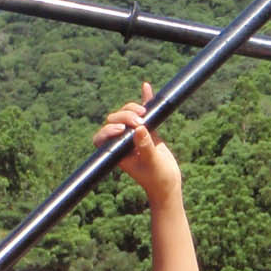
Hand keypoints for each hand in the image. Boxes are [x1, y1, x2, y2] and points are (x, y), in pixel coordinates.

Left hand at [97, 82, 180, 201]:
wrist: (169, 182)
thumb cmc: (158, 178)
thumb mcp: (152, 162)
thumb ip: (145, 146)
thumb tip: (139, 129)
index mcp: (117, 152)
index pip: (102, 138)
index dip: (107, 130)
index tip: (121, 129)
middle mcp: (122, 142)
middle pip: (114, 120)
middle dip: (124, 116)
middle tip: (140, 122)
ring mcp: (134, 135)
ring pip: (127, 114)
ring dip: (133, 108)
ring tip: (145, 112)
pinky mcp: (148, 130)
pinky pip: (144, 113)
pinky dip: (145, 100)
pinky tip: (146, 87)